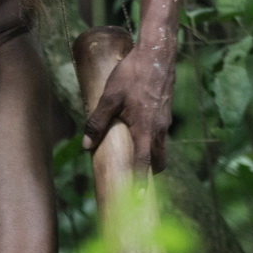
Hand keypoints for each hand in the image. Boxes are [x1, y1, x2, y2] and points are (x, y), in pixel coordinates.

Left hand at [83, 38, 174, 169]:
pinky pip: (161, 133)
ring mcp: (165, 120)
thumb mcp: (110, 97)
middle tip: (135, 181)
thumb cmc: (133, 73)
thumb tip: (86, 146)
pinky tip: (138, 128)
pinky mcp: (166, 111)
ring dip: (151, 155)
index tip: (139, 199)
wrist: (157, 53)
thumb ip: (97, 122)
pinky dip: (152, 139)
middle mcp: (159, 128)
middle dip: (149, 172)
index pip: (144, 163)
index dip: (141, 182)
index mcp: (146, 129)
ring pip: (161, 146)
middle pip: (158, 160)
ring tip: (135, 155)